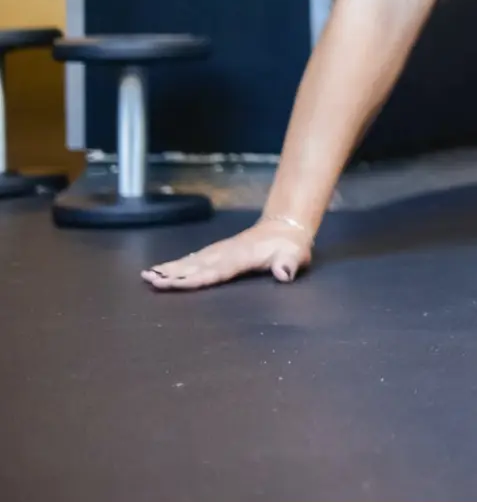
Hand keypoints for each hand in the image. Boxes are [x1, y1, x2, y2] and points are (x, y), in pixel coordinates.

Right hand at [142, 217, 313, 290]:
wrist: (287, 227)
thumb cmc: (291, 246)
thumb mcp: (295, 254)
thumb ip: (289, 263)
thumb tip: (285, 273)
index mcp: (241, 257)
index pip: (213, 271)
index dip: (193, 279)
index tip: (172, 283)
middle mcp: (226, 253)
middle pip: (195, 266)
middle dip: (171, 273)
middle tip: (148, 279)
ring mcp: (221, 251)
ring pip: (192, 261)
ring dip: (170, 268)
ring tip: (147, 275)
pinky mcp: (220, 251)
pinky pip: (196, 258)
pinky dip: (179, 264)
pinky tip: (164, 269)